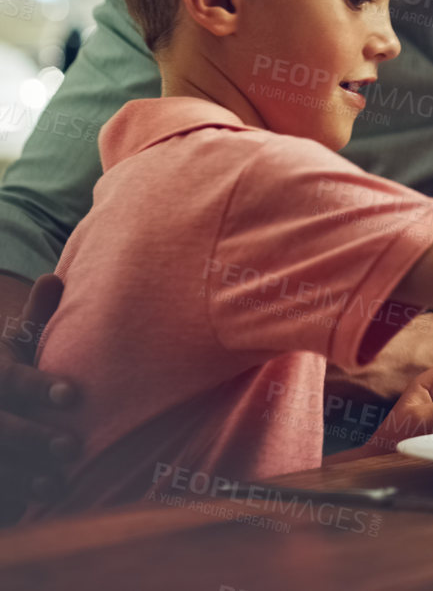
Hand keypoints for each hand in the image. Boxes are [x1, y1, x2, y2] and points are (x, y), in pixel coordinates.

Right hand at [0, 274, 79, 518]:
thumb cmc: (7, 378)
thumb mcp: (12, 348)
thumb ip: (34, 320)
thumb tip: (52, 279)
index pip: (7, 377)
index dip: (37, 386)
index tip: (72, 395)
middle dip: (30, 436)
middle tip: (72, 446)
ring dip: (21, 474)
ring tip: (58, 484)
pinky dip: (8, 498)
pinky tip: (32, 505)